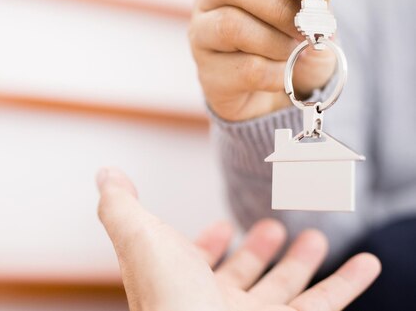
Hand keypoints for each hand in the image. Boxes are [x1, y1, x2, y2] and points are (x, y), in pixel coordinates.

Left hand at [96, 167, 379, 310]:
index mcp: (180, 282)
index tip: (224, 225)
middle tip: (275, 226)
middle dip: (259, 249)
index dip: (208, 243)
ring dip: (303, 262)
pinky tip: (365, 263)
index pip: (195, 261)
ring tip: (317, 235)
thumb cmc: (167, 298)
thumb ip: (120, 205)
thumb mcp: (138, 238)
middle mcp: (213, 305)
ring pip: (285, 289)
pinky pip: (325, 306)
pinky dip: (348, 284)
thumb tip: (106, 173)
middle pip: (243, 276)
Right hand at [188, 0, 349, 120]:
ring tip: (295, 52)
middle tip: (307, 27)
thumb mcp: (315, 13)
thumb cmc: (293, 40)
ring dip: (277, 41)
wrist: (283, 90)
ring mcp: (202, 36)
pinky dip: (277, 72)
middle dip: (279, 6)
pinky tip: (284, 73)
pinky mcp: (209, 74)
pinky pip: (245, 69)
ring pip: (231, 26)